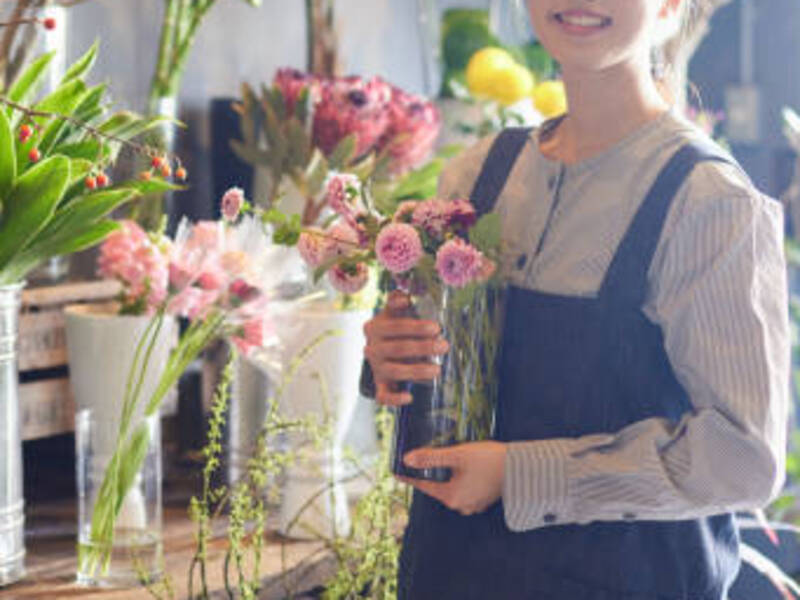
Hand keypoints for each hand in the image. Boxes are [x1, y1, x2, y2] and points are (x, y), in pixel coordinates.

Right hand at [363, 290, 448, 405]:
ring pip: (395, 371)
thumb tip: (404, 296)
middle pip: (398, 348)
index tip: (436, 327)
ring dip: (417, 371)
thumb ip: (397, 301)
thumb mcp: (393, 312)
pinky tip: (409, 397)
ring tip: (438, 370)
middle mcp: (372, 348)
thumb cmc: (394, 328)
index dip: (416, 327)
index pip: (395, 326)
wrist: (380, 351)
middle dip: (424, 347)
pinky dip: (394, 399)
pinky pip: (382, 396)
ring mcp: (375, 367)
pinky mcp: (380, 385)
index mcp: (374, 327)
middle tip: (444, 345)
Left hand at [399, 441, 506, 515]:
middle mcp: (461, 505)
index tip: (396, 471)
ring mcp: (473, 503)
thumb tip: (407, 460)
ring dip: (446, 475)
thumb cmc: (489, 460)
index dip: (409, 476)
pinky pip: (464, 488)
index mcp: (452, 497)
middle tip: (420, 458)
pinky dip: (458, 477)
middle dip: (430, 473)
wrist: (521, 467)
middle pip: (437, 487)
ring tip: (440, 459)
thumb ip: (431, 458)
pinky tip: (460, 466)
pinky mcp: (483, 497)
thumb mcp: (457, 455)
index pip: (423, 485)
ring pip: (451, 487)